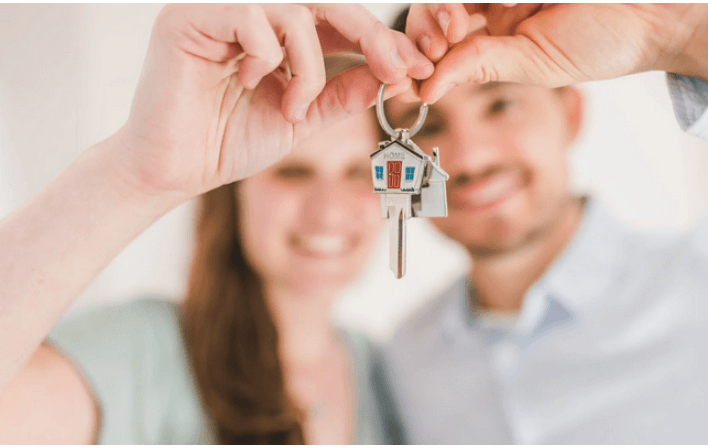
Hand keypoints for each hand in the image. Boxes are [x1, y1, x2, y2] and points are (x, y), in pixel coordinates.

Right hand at [112, 4, 432, 198]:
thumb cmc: (229, 142)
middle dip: (370, 37)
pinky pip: (252, 18)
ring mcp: (222, 10)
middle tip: (397, 69)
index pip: (339, 23)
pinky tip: (249, 83)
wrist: (176, 170)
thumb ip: (342, 94)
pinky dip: (267, 57)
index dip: (380, 42)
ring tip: (292, 108)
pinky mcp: (191, 17)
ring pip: (295, 13)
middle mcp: (252, 16)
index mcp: (279, 37)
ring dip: (309, 68)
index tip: (417, 69)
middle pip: (326, 4)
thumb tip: (391, 74)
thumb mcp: (302, 118)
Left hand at [406, 3, 707, 102]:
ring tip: (458, 21)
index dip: (418, 52)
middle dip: (427, 26)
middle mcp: (493, 5)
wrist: (653, 17)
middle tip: (443, 39)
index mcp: (493, 36)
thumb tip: (425, 90)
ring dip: (444, 7)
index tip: (411, 74)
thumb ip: (481, 66)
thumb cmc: (601, 46)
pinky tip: (489, 7)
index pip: (439, 38)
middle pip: (435, 7)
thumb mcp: (534, 65)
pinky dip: (478, 0)